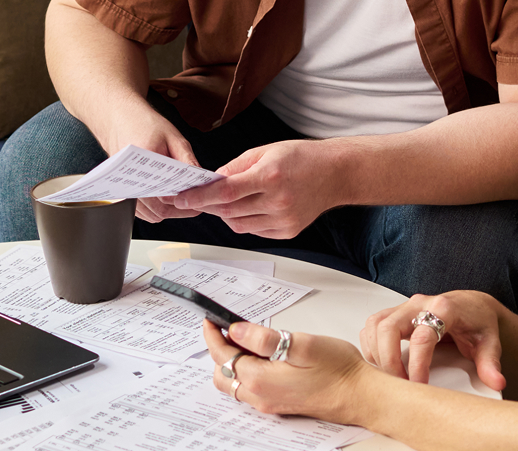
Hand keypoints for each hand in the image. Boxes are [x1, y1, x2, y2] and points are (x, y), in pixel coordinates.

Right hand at [102, 105, 203, 222]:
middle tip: (196, 205)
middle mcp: (129, 178)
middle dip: (180, 209)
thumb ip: (187, 160)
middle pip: (159, 210)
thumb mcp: (173, 137)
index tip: (199, 200)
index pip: (165, 193)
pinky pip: (143, 211)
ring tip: (185, 202)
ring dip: (170, 211)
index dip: (185, 200)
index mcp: (143, 160)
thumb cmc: (145, 125)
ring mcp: (124, 188)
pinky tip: (170, 199)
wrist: (118, 119)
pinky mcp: (124, 193)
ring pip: (152, 214)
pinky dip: (158, 210)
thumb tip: (201, 181)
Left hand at [172, 140, 339, 238]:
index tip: (182, 198)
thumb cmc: (301, 158)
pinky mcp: (287, 232)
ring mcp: (283, 219)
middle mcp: (277, 201)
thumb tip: (211, 181)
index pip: (225, 191)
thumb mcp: (266, 151)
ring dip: (227, 213)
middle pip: (229, 210)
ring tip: (230, 200)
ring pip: (238, 224)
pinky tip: (251, 208)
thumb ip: (235, 167)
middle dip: (210, 204)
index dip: (200, 197)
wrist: (334, 174)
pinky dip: (244, 221)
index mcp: (270, 176)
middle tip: (200, 197)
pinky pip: (253, 231)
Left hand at [202, 320, 369, 423]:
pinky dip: (245, 373)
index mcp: (260, 380)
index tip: (210, 321)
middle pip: (222, 374)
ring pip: (235, 384)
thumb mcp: (301, 345)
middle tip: (226, 330)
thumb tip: (236, 331)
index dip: (213, 335)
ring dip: (232, 363)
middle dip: (219, 351)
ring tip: (245, 343)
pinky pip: (250, 390)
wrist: (361, 397)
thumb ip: (263, 339)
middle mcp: (260, 396)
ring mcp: (269, 404)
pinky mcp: (279, 405)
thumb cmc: (338, 370)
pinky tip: (261, 359)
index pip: (223, 355)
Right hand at [359, 291, 507, 389]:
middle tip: (398, 384)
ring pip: (376, 325)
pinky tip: (382, 363)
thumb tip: (496, 382)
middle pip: (389, 328)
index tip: (419, 384)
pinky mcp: (393, 313)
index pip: (423, 337)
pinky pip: (371, 327)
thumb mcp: (489, 343)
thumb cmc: (476, 323)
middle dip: (388, 359)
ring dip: (377, 353)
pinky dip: (372, 347)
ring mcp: (403, 307)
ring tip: (390, 376)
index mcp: (445, 308)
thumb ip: (490, 363)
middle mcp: (419, 304)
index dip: (418, 364)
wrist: (470, 305)